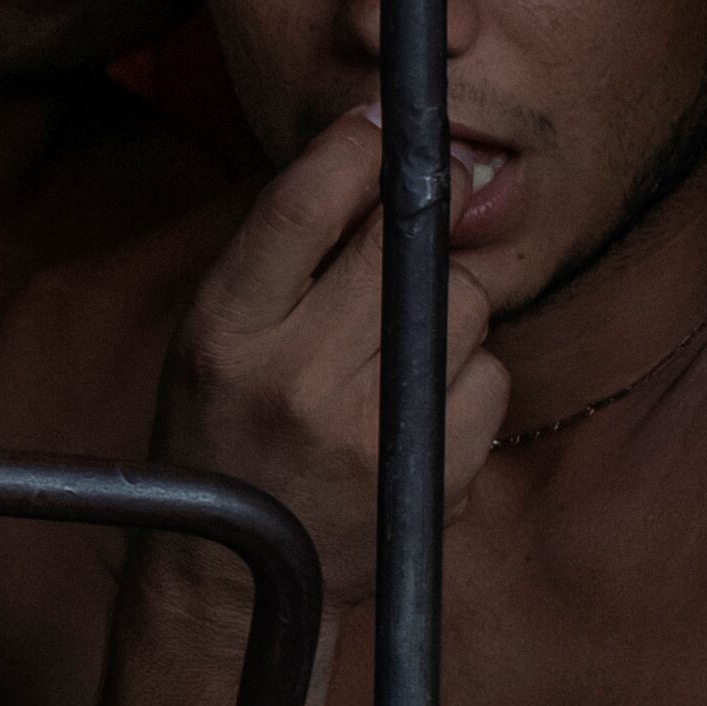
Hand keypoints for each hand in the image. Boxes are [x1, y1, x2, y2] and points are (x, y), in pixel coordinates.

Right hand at [156, 112, 506, 604]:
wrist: (237, 582)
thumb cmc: (225, 432)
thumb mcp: (214, 335)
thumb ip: (286, 253)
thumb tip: (383, 148)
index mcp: (224, 330)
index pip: (302, 201)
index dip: (358, 145)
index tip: (385, 123)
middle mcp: (291, 377)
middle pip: (404, 244)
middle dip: (426, 212)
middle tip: (427, 205)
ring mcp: (365, 431)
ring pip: (463, 305)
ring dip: (447, 306)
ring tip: (395, 345)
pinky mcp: (428, 474)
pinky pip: (492, 377)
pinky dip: (471, 377)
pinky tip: (419, 403)